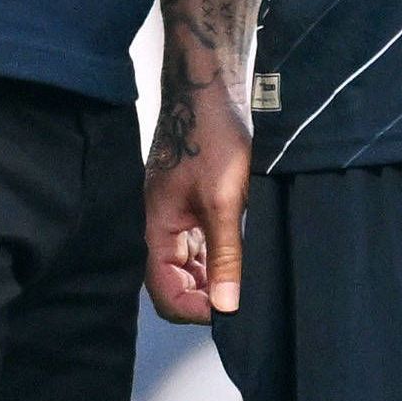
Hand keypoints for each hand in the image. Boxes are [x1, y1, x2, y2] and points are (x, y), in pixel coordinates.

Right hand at [143, 77, 252, 320]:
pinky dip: (216, 253)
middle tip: (242, 296)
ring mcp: (173, 214)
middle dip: (206, 295)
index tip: (230, 310)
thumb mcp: (225, 203)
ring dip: (213, 275)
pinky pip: (196, 242)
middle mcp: (159, 226)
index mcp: (156, 229)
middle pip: (174, 283)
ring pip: (187, 264)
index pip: (166, 294)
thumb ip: (226, 255)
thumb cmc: (211, 137)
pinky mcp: (189, 202)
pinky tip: (241, 250)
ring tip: (245, 275)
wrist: (210, 89)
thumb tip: (228, 305)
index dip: (197, 309)